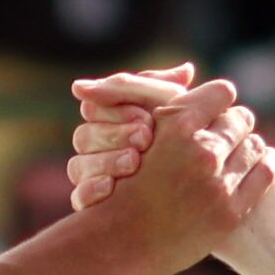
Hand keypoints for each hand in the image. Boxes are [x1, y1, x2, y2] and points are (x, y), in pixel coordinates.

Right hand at [64, 63, 202, 211]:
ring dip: (107, 161)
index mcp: (107, 117)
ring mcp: (91, 176)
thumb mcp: (177, 110)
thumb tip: (187, 70)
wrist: (196, 189)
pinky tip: (111, 187)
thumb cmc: (185, 139)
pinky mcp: (92, 204)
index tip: (147, 118)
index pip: (93, 107)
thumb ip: (174, 90)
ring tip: (134, 162)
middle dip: (115, 135)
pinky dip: (92, 190)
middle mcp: (94, 146)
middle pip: (83, 136)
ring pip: (78, 166)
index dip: (117, 111)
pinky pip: (78, 197)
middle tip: (145, 138)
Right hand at [91, 74, 274, 273]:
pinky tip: (263, 162)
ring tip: (243, 149)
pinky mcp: (230, 213)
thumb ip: (159, 97)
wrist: (118, 241)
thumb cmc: (120, 182)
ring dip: (249, 145)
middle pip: (240, 119)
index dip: (219, 99)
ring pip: (255, 145)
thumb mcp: (134, 131)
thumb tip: (190, 70)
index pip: (222, 93)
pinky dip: (267, 164)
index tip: (217, 108)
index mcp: (176, 126)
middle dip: (235, 123)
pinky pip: (264, 175)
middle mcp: (201, 152)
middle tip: (232, 130)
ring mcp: (217, 184)